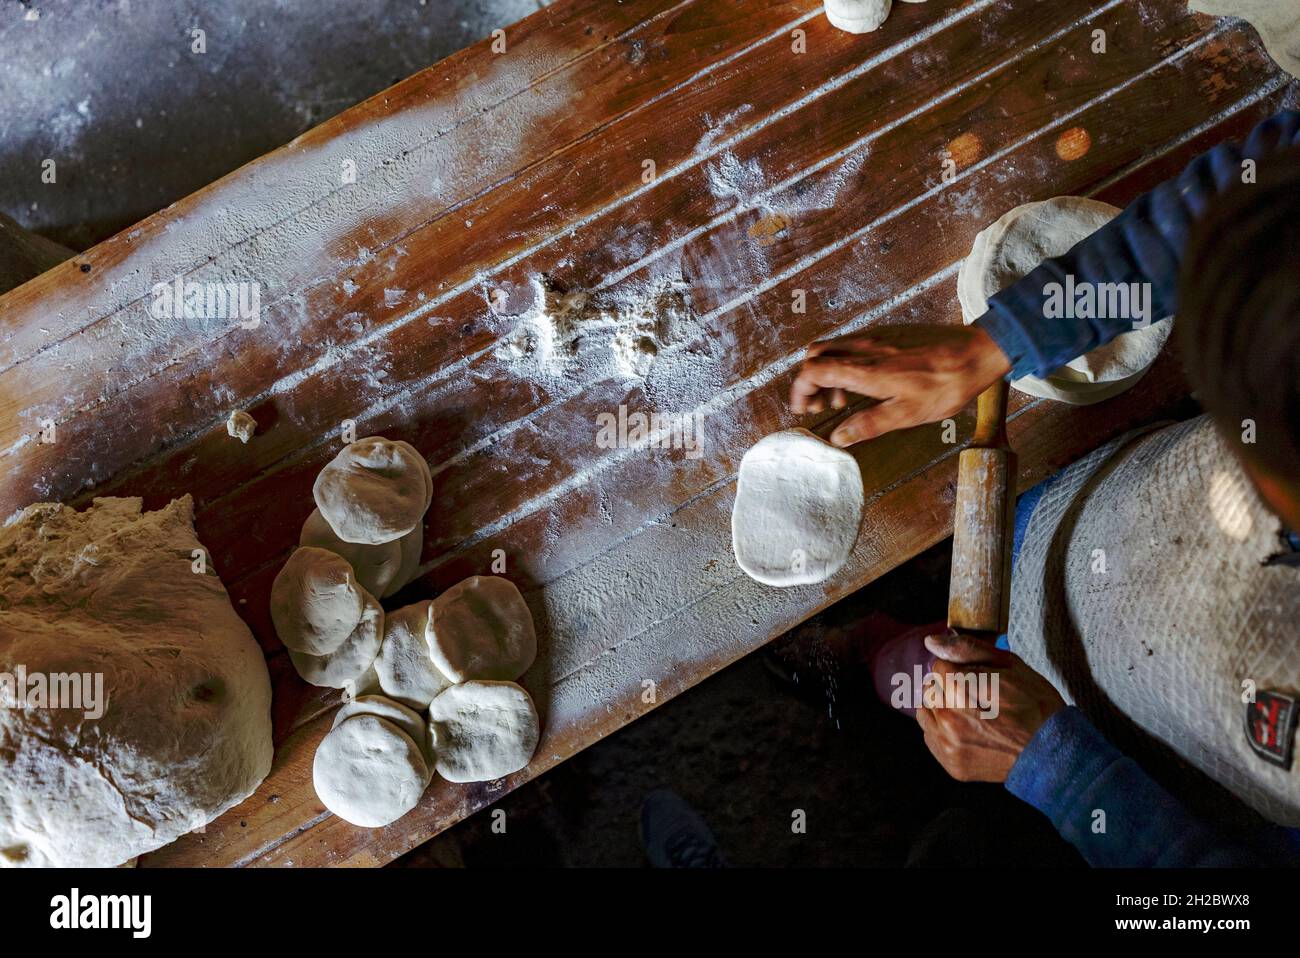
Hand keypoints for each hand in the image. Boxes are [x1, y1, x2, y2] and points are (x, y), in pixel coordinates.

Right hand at [788, 325, 1011, 446]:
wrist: (976, 352)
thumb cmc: (945, 384)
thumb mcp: (907, 414)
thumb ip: (868, 425)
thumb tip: (838, 438)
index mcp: (865, 370)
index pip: (813, 371)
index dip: (800, 390)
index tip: (804, 409)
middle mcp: (865, 348)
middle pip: (816, 355)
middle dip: (810, 380)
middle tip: (821, 404)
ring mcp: (876, 336)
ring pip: (834, 347)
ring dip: (828, 371)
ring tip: (844, 398)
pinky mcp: (889, 331)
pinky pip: (853, 342)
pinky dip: (846, 361)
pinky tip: (866, 380)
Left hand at [916, 630, 1065, 782]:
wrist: (1053, 754)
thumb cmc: (1036, 706)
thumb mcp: (1010, 665)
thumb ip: (967, 650)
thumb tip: (931, 642)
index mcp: (962, 690)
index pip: (938, 666)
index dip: (959, 669)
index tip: (978, 679)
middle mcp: (949, 719)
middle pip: (930, 689)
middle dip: (948, 687)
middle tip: (976, 697)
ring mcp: (949, 745)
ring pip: (926, 712)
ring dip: (942, 708)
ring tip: (971, 714)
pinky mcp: (951, 764)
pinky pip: (930, 737)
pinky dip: (943, 730)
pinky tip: (968, 731)